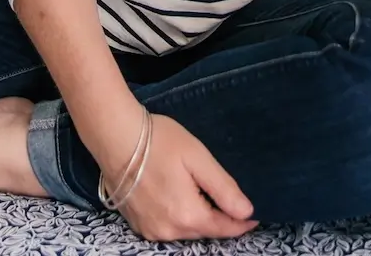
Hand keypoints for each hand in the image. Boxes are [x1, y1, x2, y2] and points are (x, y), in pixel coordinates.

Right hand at [101, 113, 258, 240]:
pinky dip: (179, 217)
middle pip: (204, 230)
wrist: (116, 137)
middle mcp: (169, 231)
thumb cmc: (159, 141)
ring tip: (205, 195)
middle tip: (231, 200)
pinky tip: (180, 197)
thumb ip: (223, 188)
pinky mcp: (138, 224)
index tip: (254, 216)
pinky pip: (167, 228)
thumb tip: (246, 212)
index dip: (241, 223)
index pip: (223, 229)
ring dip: (199, 218)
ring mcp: (150, 230)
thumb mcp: (198, 158)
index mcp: (187, 216)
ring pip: (186, 231)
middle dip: (220, 218)